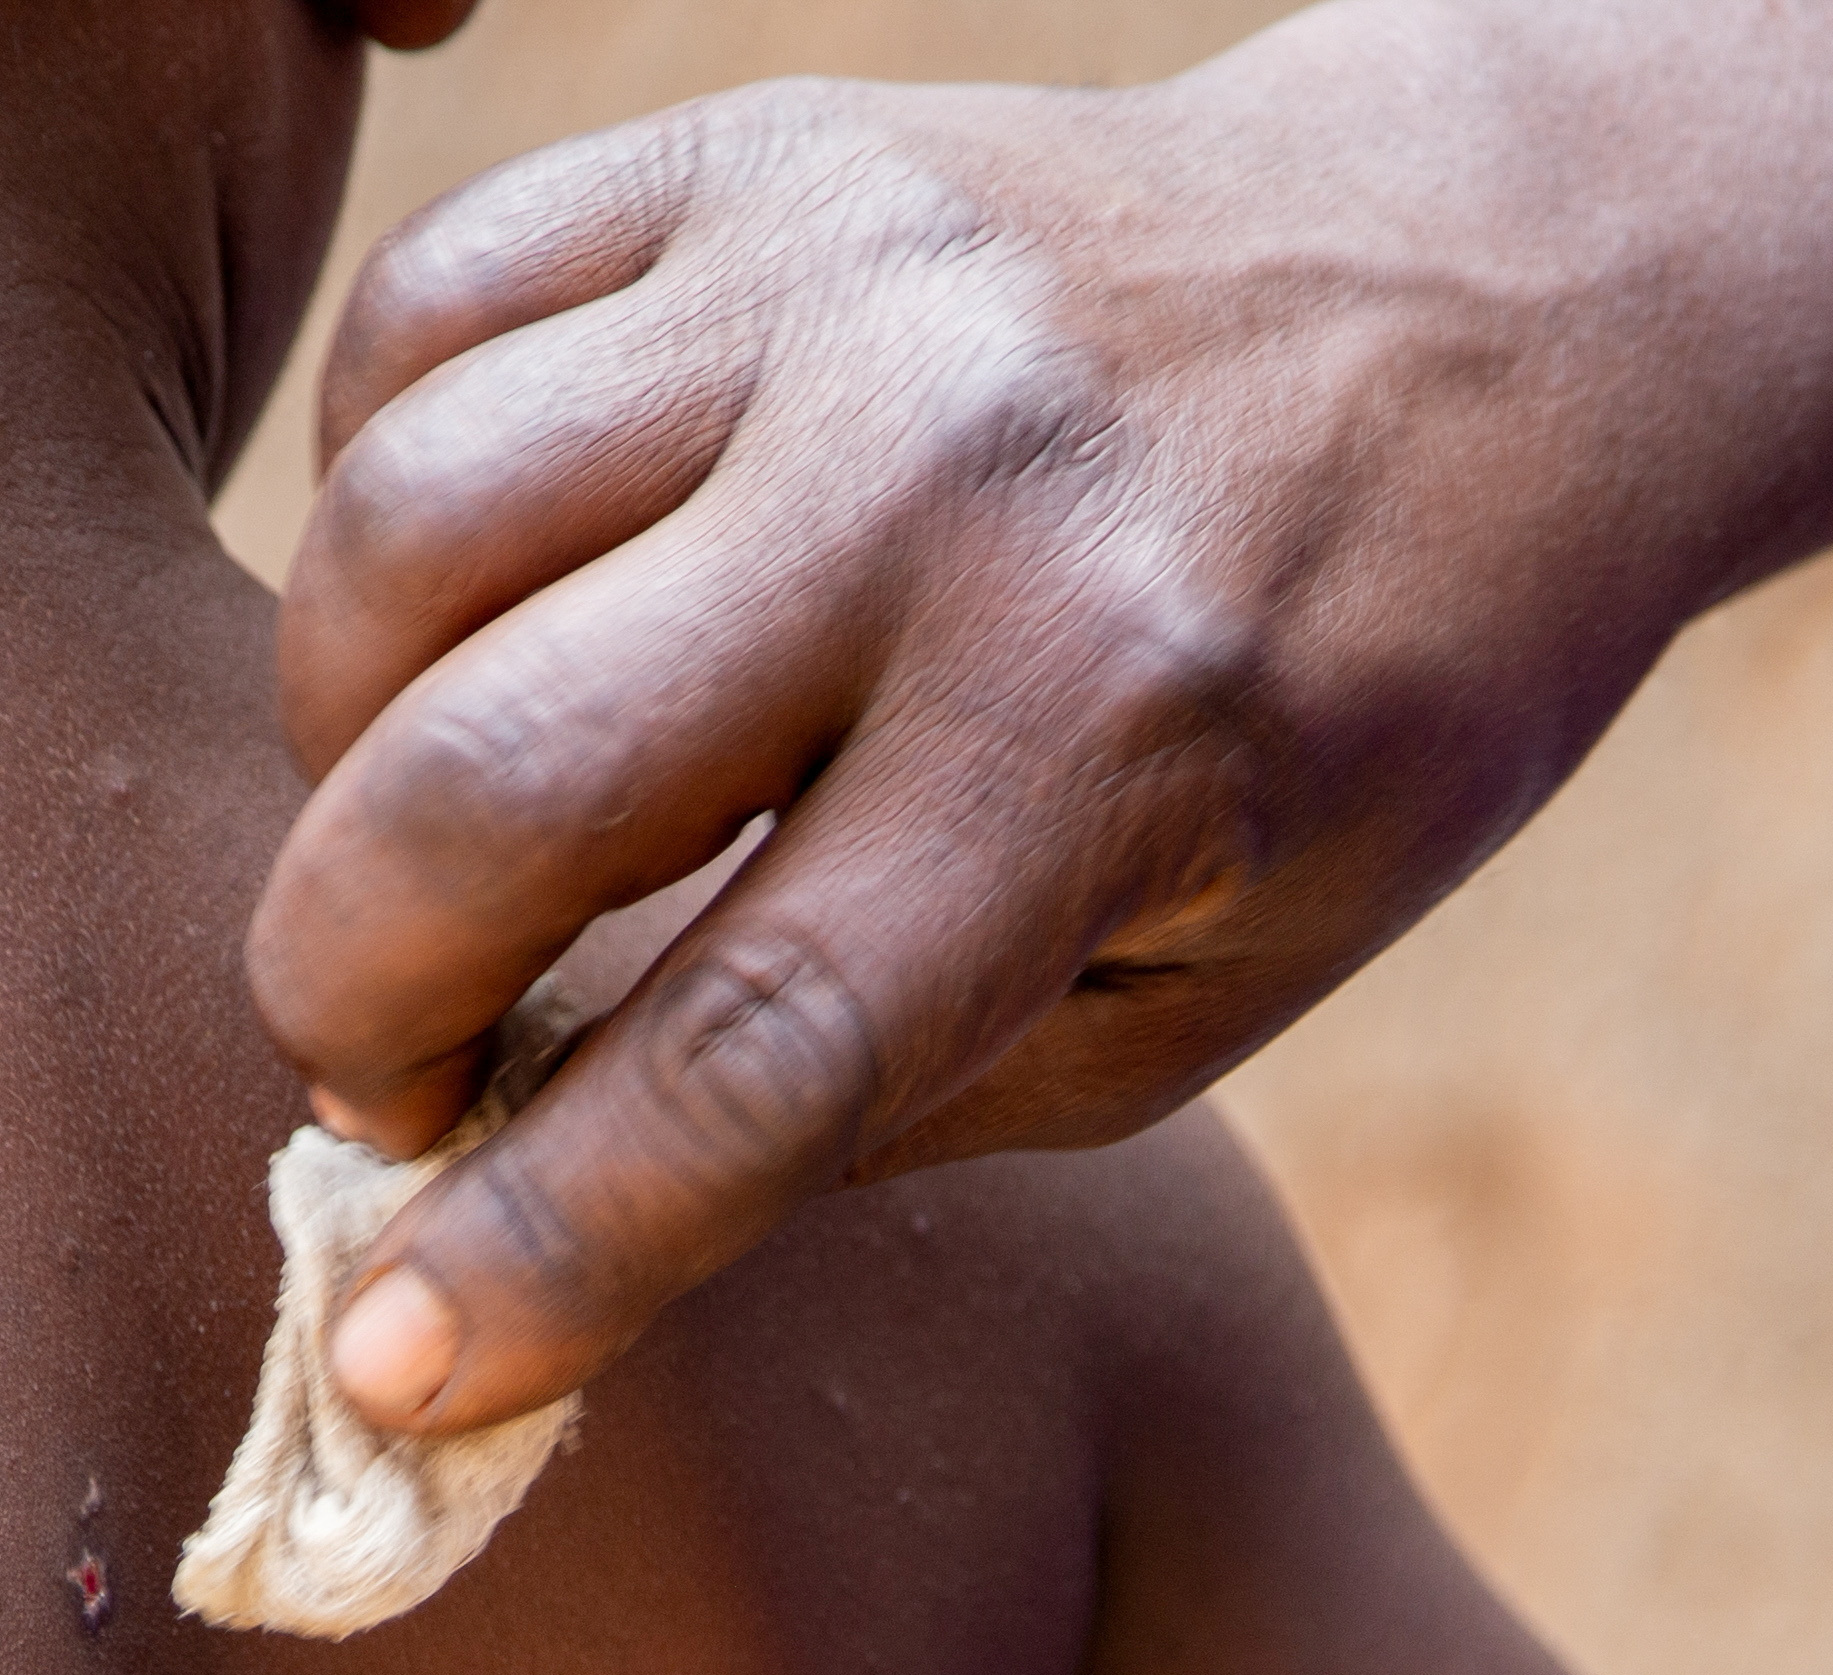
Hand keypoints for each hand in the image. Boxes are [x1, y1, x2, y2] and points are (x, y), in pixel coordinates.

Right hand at [250, 0, 1827, 1434]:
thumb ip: (865, 1104)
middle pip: (493, 785)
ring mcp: (826, 280)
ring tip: (441, 840)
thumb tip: (512, 1209)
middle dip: (357, 997)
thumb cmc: (1333, 718)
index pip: (755, 1050)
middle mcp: (949, 478)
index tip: (402, 1368)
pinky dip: (377, 509)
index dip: (543, 1241)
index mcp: (1115, 727)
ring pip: (394, 541)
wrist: (1491, 306)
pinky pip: (411, 328)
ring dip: (341, 757)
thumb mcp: (1183, 991)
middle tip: (402, 1074)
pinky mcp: (733, 150)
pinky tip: (480, 613)